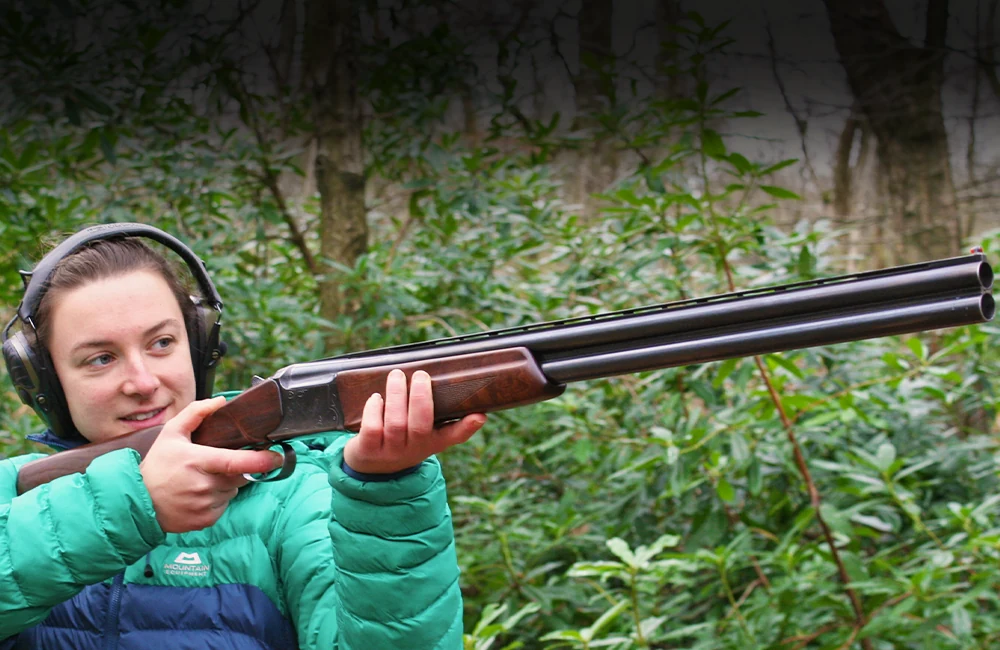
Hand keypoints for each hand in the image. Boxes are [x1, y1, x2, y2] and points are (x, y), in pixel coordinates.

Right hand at [139, 397, 283, 532]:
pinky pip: (224, 505)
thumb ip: (196, 413)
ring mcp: (205, 505)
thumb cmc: (157, 465)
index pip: (236, 462)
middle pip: (240, 475)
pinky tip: (199, 494)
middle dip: (236, 468)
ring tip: (202, 480)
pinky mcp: (206, 520)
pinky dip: (218, 499)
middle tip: (217, 464)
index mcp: (198, 462)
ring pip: (232, 490)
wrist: (138, 502)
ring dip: (226, 484)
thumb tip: (221, 402)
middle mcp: (203, 486)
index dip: (261, 461)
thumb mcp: (171, 433)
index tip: (277, 457)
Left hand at [343, 369, 485, 474]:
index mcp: (433, 441)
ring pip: (396, 424)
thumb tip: (457, 384)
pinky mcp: (368, 450)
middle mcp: (414, 449)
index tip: (480, 415)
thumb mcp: (425, 432)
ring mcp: (391, 451)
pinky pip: (372, 428)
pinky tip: (376, 397)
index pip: (454, 436)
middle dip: (420, 397)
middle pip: (420, 425)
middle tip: (420, 375)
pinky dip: (374, 409)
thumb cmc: (404, 438)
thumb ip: (439, 412)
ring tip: (397, 375)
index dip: (467, 427)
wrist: (373, 467)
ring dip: (396, 396)